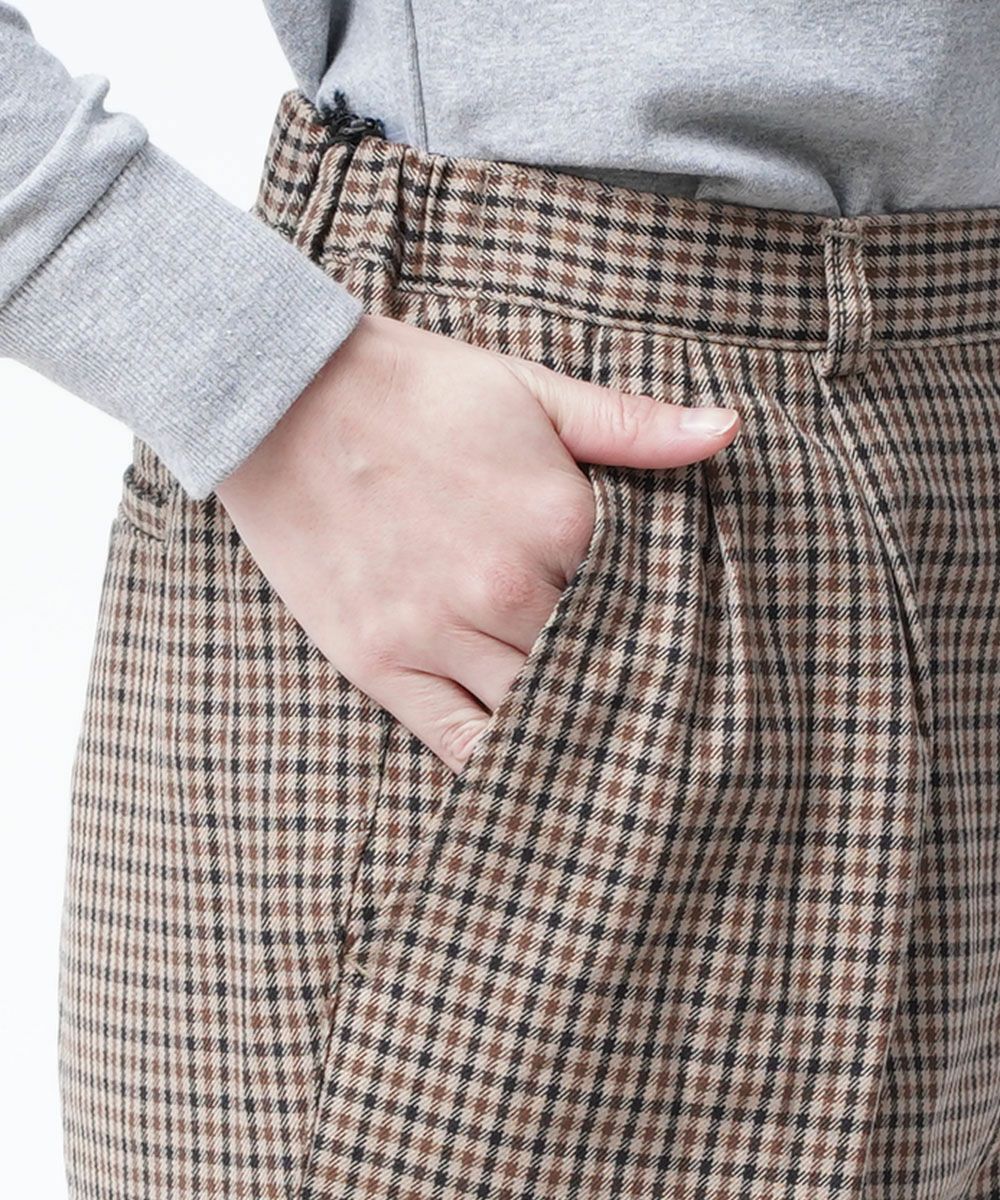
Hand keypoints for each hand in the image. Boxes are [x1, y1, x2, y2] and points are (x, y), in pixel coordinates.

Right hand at [215, 313, 740, 770]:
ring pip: (537, 712)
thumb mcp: (531, 388)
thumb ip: (632, 426)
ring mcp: (439, 633)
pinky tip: (535, 776)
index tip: (694, 649)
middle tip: (671, 721)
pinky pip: (458, 742)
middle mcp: (506, 590)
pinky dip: (502, 766)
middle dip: (632, 686)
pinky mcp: (382, 663)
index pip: (648, 602)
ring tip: (614, 757)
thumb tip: (728, 431)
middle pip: (599, 666)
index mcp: (558, 522)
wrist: (283, 394)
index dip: (672, 626)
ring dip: (576, 730)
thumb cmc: (414, 388)